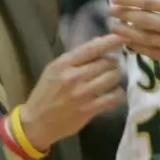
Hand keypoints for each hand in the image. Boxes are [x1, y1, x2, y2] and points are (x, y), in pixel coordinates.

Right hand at [18, 34, 123, 150]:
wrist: (36, 122)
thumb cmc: (45, 93)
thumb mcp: (54, 69)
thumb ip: (76, 57)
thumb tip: (99, 41)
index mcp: (63, 64)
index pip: (92, 48)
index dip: (110, 41)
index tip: (122, 37)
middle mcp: (73, 77)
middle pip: (107, 63)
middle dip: (112, 63)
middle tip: (108, 67)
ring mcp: (82, 94)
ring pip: (113, 78)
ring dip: (115, 78)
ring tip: (109, 80)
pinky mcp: (89, 110)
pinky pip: (113, 97)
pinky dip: (116, 94)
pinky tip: (111, 94)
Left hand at [108, 0, 159, 74]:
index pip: (153, 4)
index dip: (131, 1)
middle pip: (147, 22)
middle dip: (125, 17)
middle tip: (109, 13)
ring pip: (149, 40)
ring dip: (129, 34)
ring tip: (115, 29)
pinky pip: (158, 55)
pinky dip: (142, 49)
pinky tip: (131, 44)